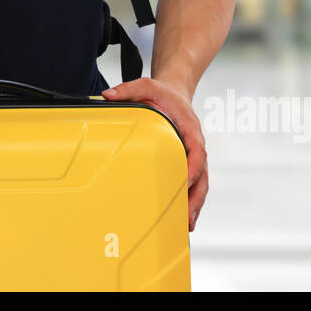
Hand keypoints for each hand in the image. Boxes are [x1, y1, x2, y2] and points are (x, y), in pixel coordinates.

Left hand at [102, 77, 207, 232]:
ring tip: (186, 225)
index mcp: (190, 129)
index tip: (187, 182)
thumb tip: (107, 95)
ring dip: (195, 205)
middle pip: (203, 175)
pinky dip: (190, 200)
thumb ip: (128, 90)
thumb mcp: (146, 85)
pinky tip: (181, 218)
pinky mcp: (187, 162)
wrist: (175, 94)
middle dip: (196, 197)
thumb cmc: (163, 93)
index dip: (194, 168)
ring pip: (200, 184)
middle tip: (187, 217)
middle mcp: (195, 145)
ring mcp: (193, 156)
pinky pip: (193, 184)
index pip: (197, 151)